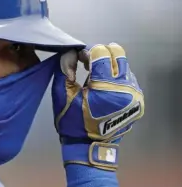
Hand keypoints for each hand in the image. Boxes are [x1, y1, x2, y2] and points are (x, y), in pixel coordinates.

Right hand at [51, 43, 143, 170]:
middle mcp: (126, 89)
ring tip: (95, 78)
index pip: (102, 52)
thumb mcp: (62, 93)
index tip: (80, 61)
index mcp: (106, 88)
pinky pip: (128, 77)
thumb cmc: (73, 122)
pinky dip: (115, 76)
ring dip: (108, 65)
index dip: (87, 52)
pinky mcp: (138, 100)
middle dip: (101, 53)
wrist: (89, 147)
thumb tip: (73, 52)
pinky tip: (104, 86)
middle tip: (88, 64)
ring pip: (124, 64)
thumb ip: (65, 67)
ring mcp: (135, 94)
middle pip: (118, 53)